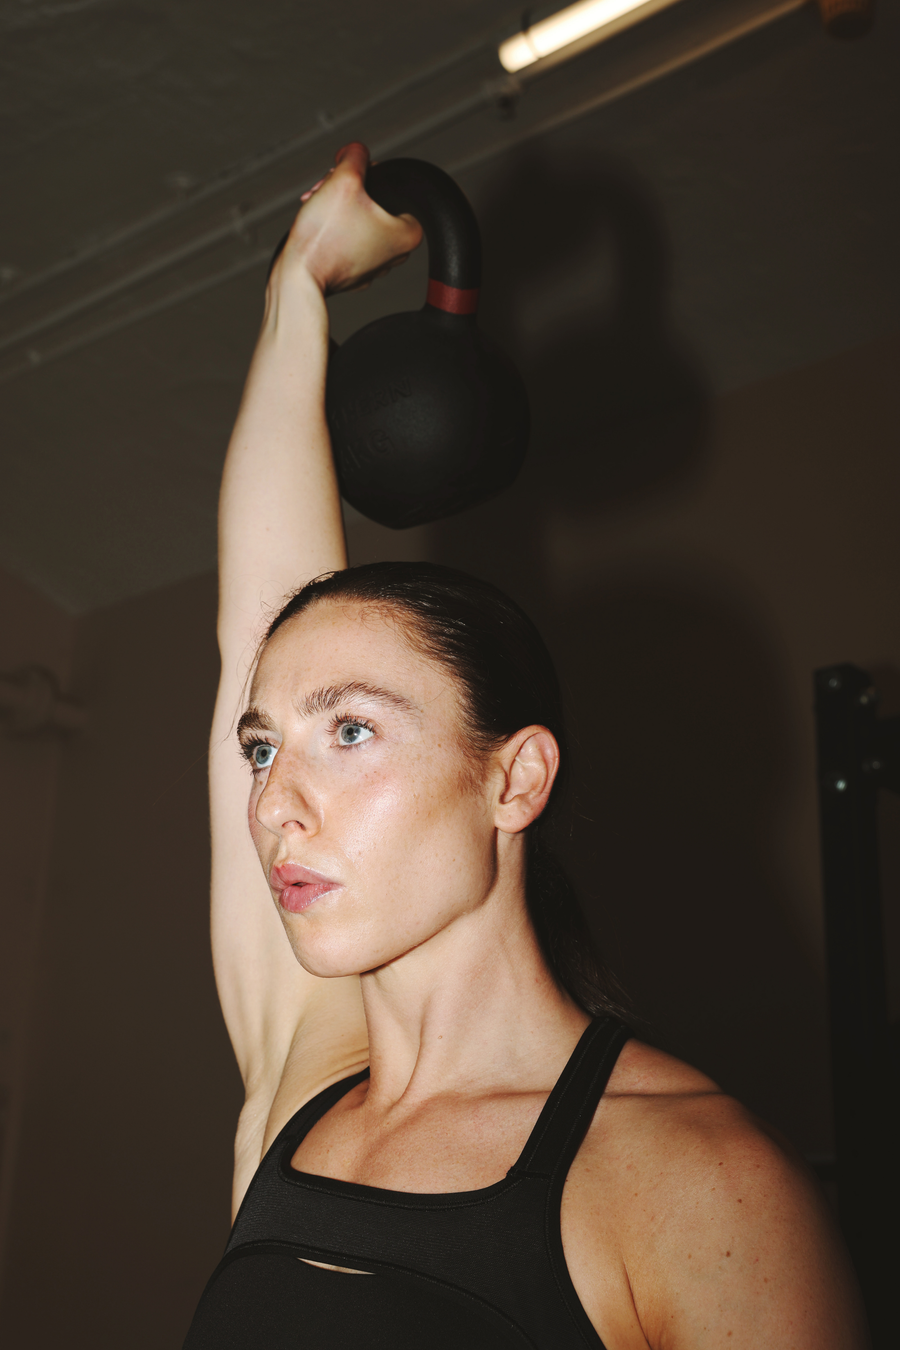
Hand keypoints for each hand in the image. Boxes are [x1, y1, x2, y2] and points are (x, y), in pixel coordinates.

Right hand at [270, 143, 422, 296]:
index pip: (395, 188)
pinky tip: (319, 228)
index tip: (350, 179)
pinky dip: (333, 230)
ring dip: (339, 208)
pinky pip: (347, 241)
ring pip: (360, 222)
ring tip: (320, 208)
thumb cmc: (324, 237)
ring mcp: (374, 267)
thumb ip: (356, 155)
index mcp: (409, 234)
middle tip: (329, 191)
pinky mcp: (353, 274)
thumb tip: (356, 151)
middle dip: (350, 192)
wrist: (299, 276)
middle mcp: (396, 255)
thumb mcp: (344, 179)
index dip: (369, 176)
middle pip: (376, 206)